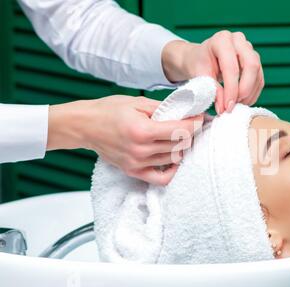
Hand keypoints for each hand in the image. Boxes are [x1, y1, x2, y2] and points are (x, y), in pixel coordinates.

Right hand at [47, 95, 203, 184]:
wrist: (84, 126)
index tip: (201, 117)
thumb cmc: (109, 110)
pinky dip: (172, 169)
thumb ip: (164, 108)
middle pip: (180, 146)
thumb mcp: (137, 102)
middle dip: (191, 134)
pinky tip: (173, 157)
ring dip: (182, 148)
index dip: (196, 123)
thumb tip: (186, 111)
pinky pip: (161, 178)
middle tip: (192, 125)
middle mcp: (140, 150)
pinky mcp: (133, 171)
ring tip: (180, 137)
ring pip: (174, 159)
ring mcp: (137, 164)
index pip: (181, 131)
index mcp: (142, 130)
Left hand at [162, 31, 264, 113]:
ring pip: (257, 73)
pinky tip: (242, 102)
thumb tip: (224, 108)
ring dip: (249, 94)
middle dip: (244, 90)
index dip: (231, 89)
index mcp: (222, 40)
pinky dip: (252, 94)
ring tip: (236, 105)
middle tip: (233, 105)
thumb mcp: (200, 76)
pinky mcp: (255, 61)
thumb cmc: (198, 64)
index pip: (232, 67)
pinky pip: (259, 79)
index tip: (227, 107)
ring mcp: (249, 49)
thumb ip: (213, 90)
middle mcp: (239, 40)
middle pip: (252, 65)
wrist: (200, 58)